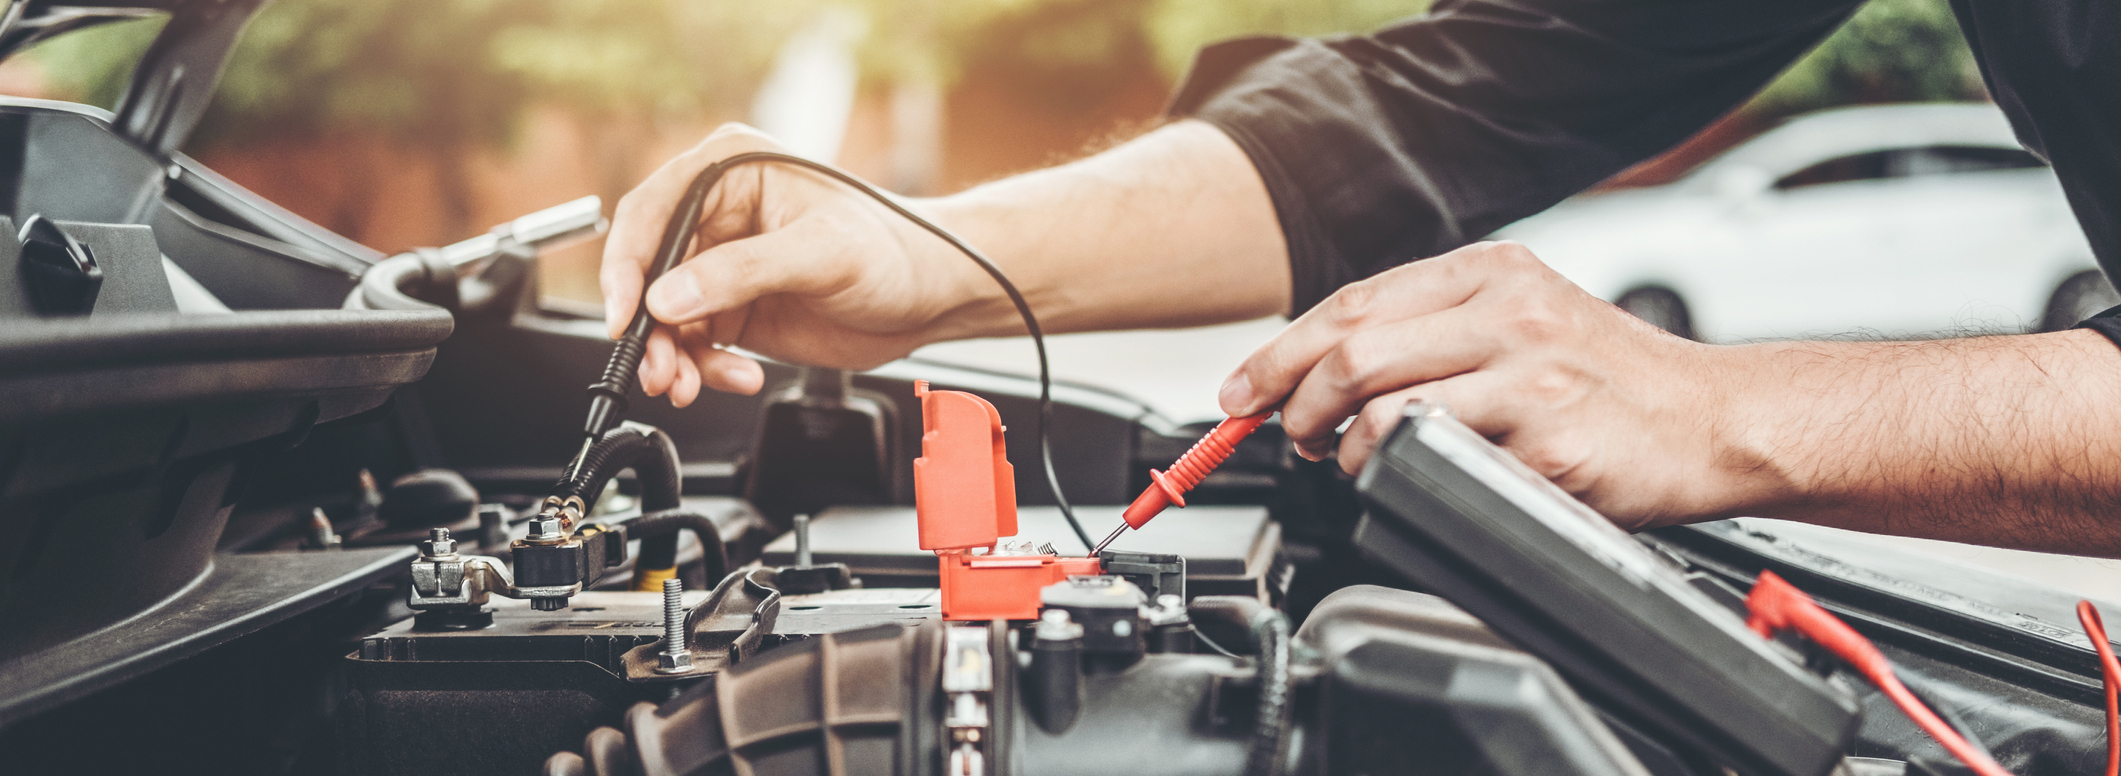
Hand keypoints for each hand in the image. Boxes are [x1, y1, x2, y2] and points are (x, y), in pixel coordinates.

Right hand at [600, 124, 984, 405]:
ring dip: (672, 357)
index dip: (627, 265)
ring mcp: (723, 265)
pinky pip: (694, 343)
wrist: (932, 295)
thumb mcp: (821, 253)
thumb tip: (669, 296)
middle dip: (650, 327)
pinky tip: (736, 376)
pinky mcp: (735, 307)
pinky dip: (703, 368)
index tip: (626, 314)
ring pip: (665, 315)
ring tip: (689, 384)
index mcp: (731, 170)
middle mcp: (719, 214)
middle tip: (661, 369)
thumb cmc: (896, 249)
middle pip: (649, 272)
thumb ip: (742, 271)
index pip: (652, 212)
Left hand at [1217, 241, 1780, 528]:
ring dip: (1342, 443)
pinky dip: (1399, 470)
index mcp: (1494, 272)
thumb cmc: (1616, 383)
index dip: (1281, 350)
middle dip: (1293, 399)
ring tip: (1347, 458)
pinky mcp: (1547, 436)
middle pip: (1353, 349)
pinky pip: (1438, 453)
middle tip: (1288, 433)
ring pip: (1383, 402)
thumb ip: (1438, 331)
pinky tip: (1406, 475)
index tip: (1243, 388)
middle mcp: (1509, 310)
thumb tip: (1327, 367)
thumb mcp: (1528, 320)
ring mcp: (1529, 372)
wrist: (1718, 421)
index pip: (1354, 303)